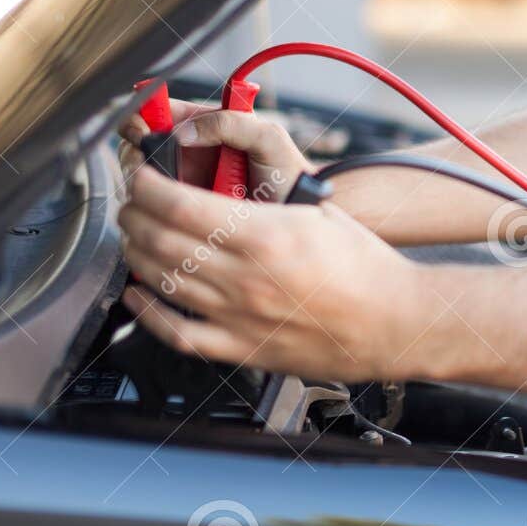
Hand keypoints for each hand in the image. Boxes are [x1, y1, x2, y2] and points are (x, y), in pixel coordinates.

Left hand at [116, 164, 431, 381]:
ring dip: (136, 252)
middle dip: (134, 215)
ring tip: (134, 235)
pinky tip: (137, 294)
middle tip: (132, 202)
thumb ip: (263, 203)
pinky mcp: (242, 348)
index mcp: (266, 234)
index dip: (148, 187)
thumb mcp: (317, 212)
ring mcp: (239, 316)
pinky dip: (146, 312)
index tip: (141, 177)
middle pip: (161, 240)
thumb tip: (220, 186)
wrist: (394, 321)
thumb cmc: (365, 267)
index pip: (180, 204)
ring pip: (162, 280)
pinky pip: (177, 333)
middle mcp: (245, 276)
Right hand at [118, 98, 312, 199]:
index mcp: (204, 125)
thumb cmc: (288, 172)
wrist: (299, 214)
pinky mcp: (182, 208)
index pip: (157, 112)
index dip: (140, 118)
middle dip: (136, 153)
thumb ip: (232, 123)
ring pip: (140, 178)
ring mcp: (182, 182)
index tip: (139, 131)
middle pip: (138, 145)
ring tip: (167, 190)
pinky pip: (153, 205)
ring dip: (143, 182)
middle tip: (147, 166)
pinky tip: (167, 210)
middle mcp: (187, 151)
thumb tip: (184, 130)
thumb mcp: (268, 138)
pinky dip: (151, 206)